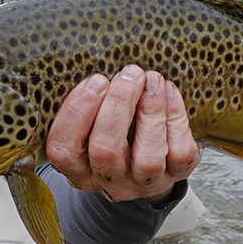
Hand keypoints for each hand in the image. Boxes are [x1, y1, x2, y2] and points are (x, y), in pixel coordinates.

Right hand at [45, 64, 200, 204]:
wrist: (153, 158)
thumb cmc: (116, 129)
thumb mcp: (92, 121)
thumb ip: (89, 101)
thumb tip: (96, 61)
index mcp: (78, 168)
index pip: (64, 150)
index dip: (77, 113)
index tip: (95, 80)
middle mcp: (109, 181)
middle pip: (106, 151)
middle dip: (118, 105)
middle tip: (129, 73)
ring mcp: (144, 183)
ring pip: (146, 157)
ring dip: (150, 111)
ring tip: (151, 78)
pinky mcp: (176, 175)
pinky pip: (178, 152)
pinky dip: (175, 116)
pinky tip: (168, 91)